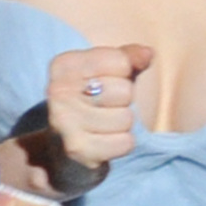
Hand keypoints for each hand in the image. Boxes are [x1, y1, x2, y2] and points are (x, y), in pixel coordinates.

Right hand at [15, 44, 153, 192]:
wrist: (59, 152)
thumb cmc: (90, 105)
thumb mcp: (106, 74)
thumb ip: (128, 58)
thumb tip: (148, 54)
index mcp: (64, 66)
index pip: (121, 61)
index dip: (123, 75)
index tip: (103, 85)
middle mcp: (58, 91)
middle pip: (125, 91)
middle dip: (122, 103)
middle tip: (101, 111)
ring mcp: (65, 121)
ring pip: (126, 118)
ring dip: (121, 126)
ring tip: (101, 128)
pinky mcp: (77, 149)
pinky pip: (125, 142)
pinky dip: (120, 145)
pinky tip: (102, 143)